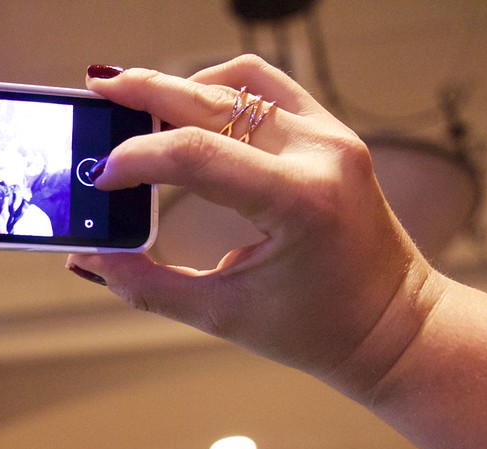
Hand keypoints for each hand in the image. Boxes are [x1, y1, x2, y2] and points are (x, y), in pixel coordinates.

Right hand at [68, 55, 437, 386]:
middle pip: (214, 100)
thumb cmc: (320, 330)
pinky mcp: (333, 135)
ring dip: (187, 85)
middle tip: (99, 89)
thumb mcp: (224, 315)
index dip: (136, 158)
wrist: (394, 325)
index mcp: (299, 202)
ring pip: (243, 80)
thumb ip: (148, 285)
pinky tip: (194, 113)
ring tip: (142, 103)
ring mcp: (332, 137)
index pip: (197, 154)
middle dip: (147, 92)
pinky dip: (224, 90)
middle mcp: (321, 154)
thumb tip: (91, 257)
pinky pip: (270, 89)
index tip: (101, 176)